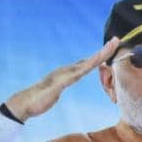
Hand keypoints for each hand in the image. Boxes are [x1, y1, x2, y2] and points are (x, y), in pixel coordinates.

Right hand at [3, 38, 119, 122]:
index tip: (112, 47)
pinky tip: (94, 63)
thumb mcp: (58, 90)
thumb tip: (67, 79)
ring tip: (110, 46)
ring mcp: (64, 75)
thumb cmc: (41, 98)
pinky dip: (85, 67)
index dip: (101, 55)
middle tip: (116, 39)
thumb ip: (63, 83)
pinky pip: (76, 74)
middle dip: (104, 50)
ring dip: (99, 55)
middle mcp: (68, 70)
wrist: (25, 102)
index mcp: (69, 72)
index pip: (89, 62)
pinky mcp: (60, 82)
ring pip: (86, 64)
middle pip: (91, 59)